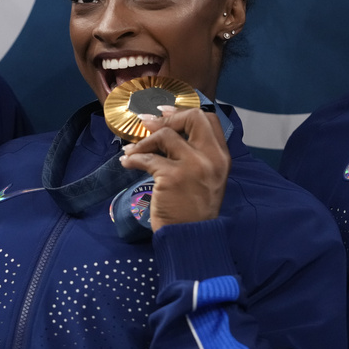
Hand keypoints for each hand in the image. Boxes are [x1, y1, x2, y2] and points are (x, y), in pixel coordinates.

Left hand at [119, 105, 230, 230]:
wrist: (191, 237)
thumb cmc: (195, 209)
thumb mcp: (208, 178)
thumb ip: (198, 155)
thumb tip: (169, 131)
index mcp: (222, 157)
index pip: (209, 119)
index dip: (185, 112)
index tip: (166, 113)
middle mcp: (211, 157)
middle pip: (192, 117)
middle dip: (167, 117)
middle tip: (147, 123)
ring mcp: (193, 166)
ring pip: (165, 135)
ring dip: (143, 141)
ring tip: (131, 150)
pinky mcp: (172, 177)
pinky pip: (148, 158)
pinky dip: (133, 159)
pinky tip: (126, 163)